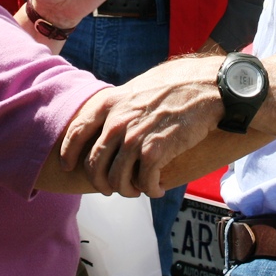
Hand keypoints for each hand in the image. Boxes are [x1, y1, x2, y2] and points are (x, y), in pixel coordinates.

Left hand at [60, 55, 223, 197]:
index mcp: (109, 103)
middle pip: (94, 165)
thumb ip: (119, 105)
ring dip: (127, 191)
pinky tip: (157, 188)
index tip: (69, 167)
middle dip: (101, 183)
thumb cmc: (176, 84)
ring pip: (116, 180)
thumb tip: (108, 123)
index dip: (69, 154)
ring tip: (139, 190)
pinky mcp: (155, 152)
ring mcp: (134, 138)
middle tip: (113, 188)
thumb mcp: (137, 87)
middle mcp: (116, 122)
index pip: (76, 132)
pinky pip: (143, 184)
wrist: (206, 88)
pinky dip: (150, 191)